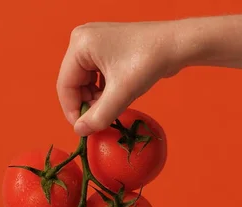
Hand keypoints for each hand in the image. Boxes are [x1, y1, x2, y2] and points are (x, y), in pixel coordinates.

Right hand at [56, 21, 183, 135]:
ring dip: (96, 98)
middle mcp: (82, 40)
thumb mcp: (121, 93)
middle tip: (101, 119)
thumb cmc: (148, 62)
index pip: (65, 85)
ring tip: (112, 108)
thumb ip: (99, 115)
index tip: (85, 130)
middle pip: (74, 82)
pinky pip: (97, 74)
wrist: (176, 44)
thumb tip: (80, 131)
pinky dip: (104, 89)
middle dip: (86, 104)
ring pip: (86, 80)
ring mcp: (96, 42)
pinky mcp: (108, 47)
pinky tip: (116, 98)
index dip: (72, 111)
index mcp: (79, 45)